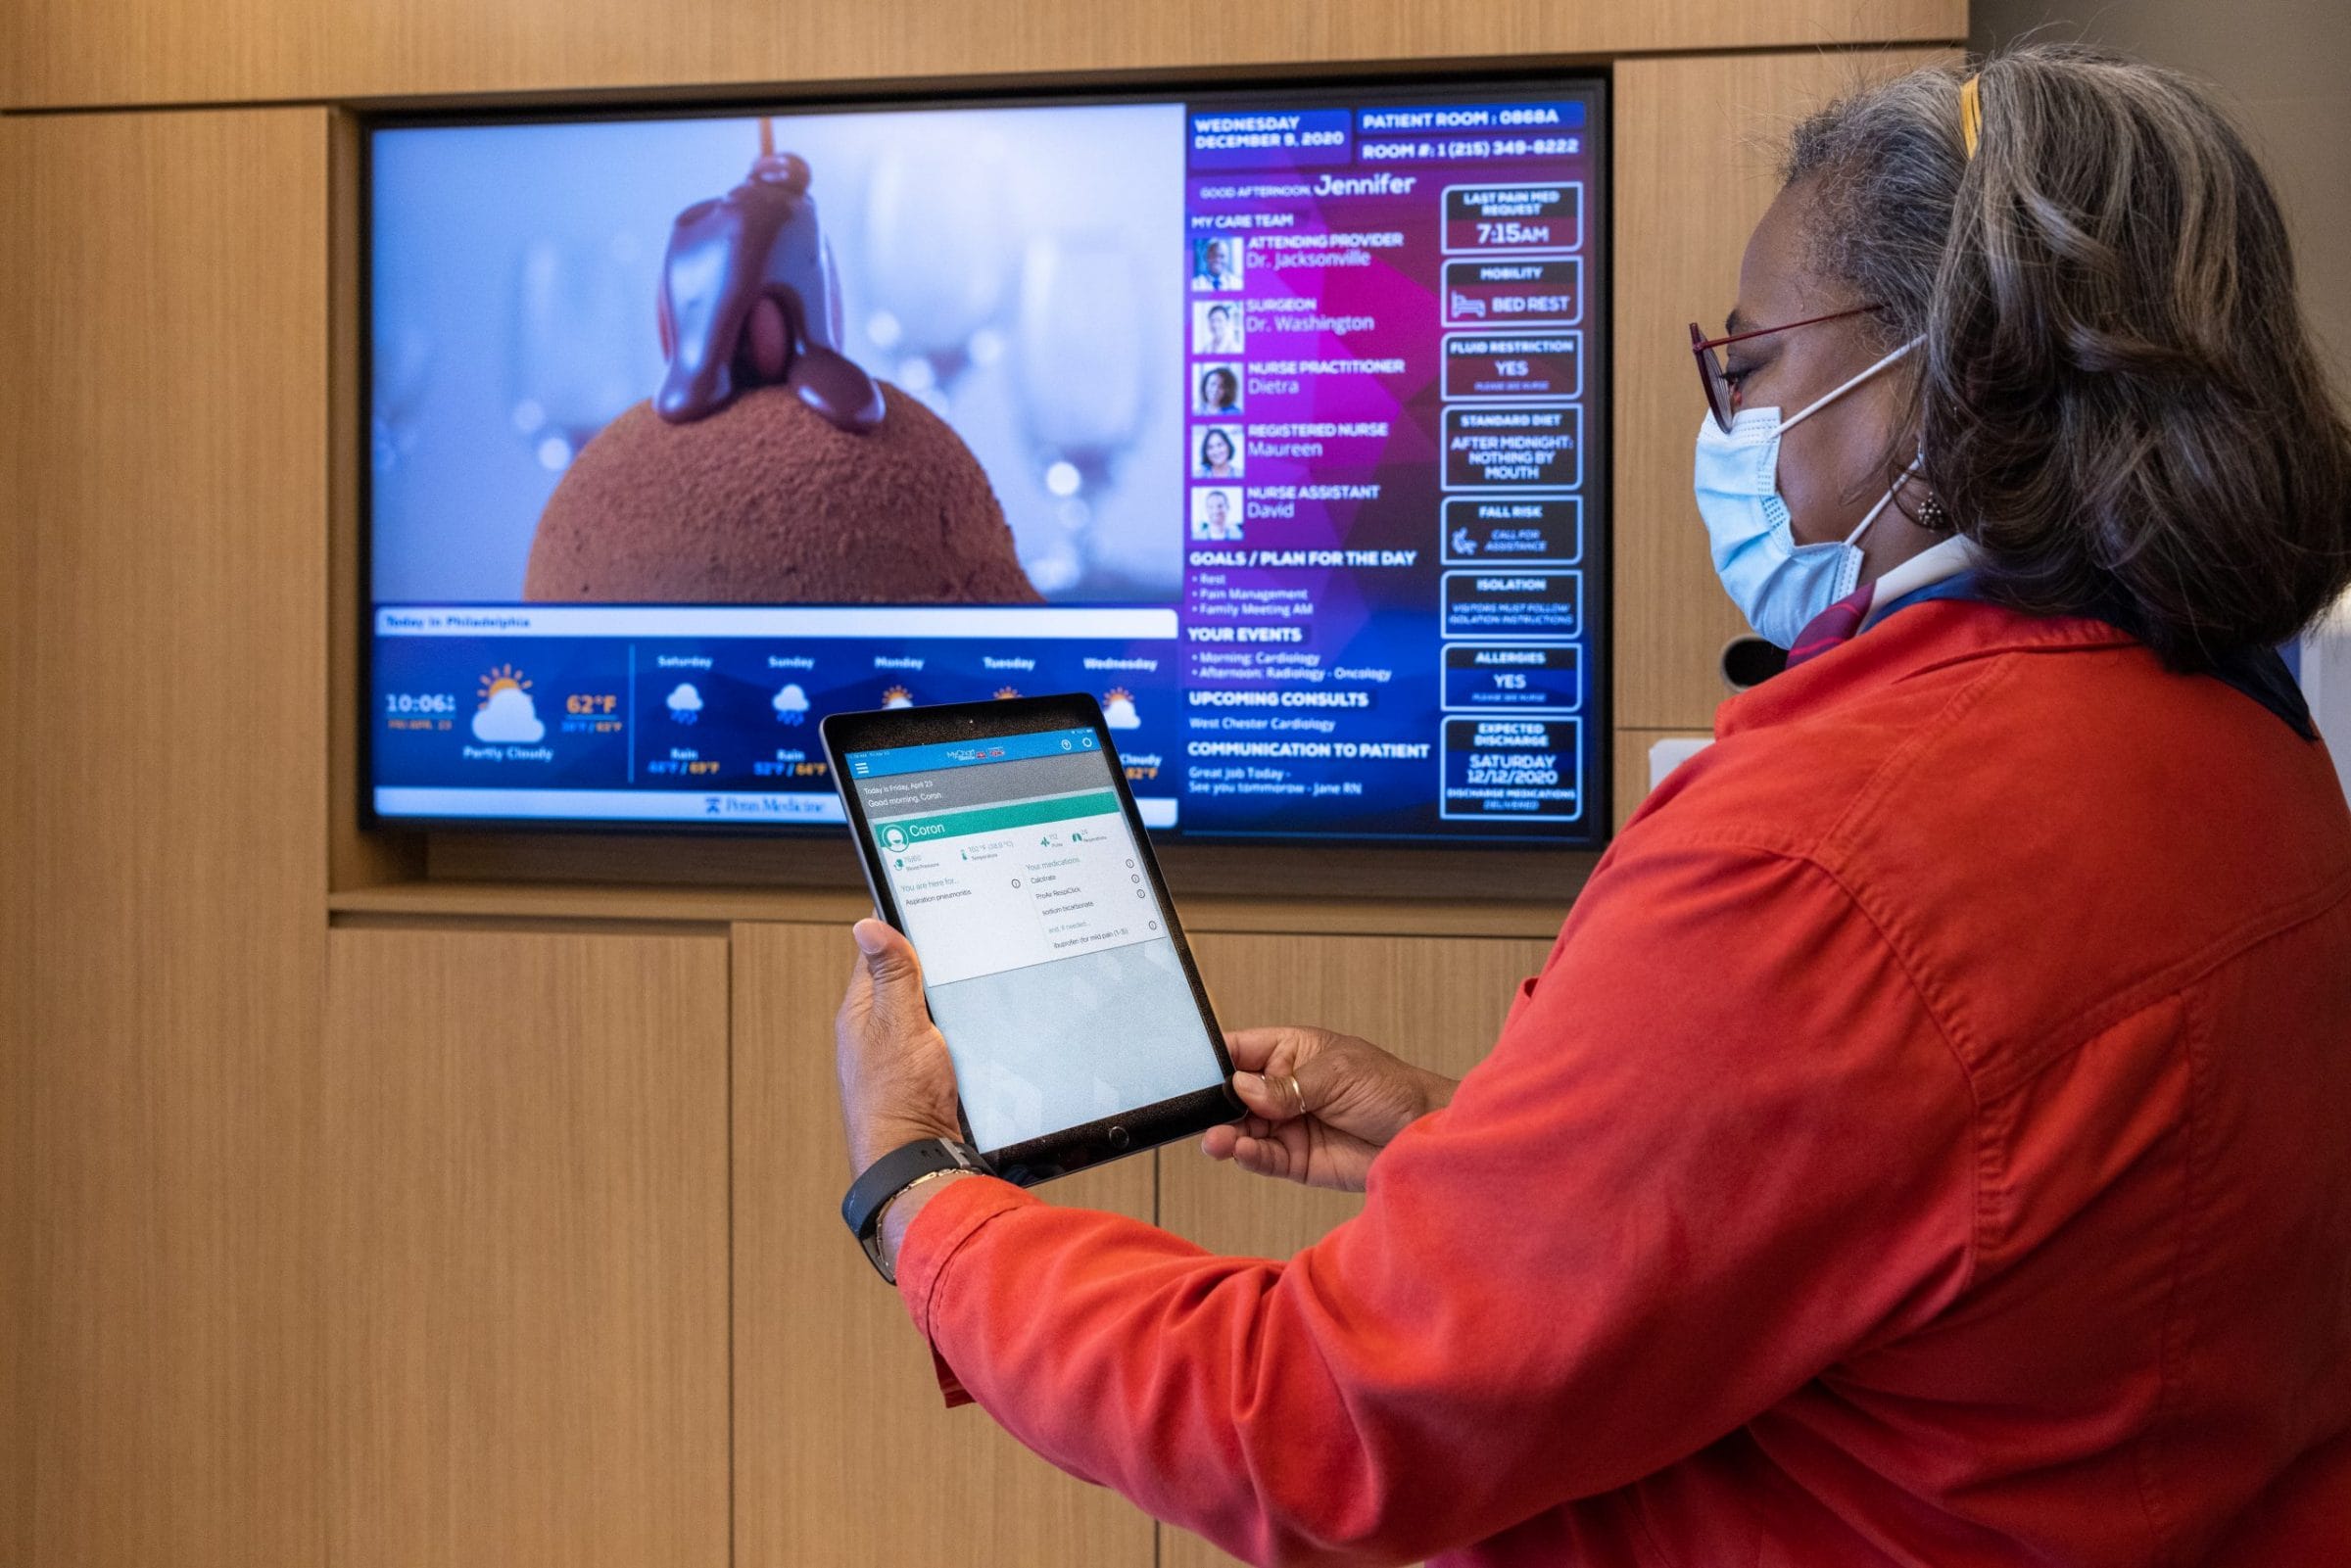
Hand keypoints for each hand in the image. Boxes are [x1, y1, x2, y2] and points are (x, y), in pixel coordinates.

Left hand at [835, 919, 965, 1175]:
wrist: (918, 1161)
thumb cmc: (897, 1102)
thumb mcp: (897, 1025)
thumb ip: (890, 976)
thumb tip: (867, 924)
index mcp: (861, 1011)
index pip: (880, 952)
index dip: (905, 927)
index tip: (934, 902)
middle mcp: (879, 1030)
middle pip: (912, 979)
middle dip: (939, 965)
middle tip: (969, 945)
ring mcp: (904, 1053)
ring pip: (935, 1009)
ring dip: (955, 1000)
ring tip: (980, 984)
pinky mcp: (930, 1074)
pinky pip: (950, 1038)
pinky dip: (965, 1029)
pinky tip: (982, 1025)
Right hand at [1200, 1026, 1455, 1192]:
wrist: (1424, 1136)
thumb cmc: (1391, 1090)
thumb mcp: (1339, 1073)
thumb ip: (1289, 1085)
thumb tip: (1244, 1088)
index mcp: (1290, 1052)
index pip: (1240, 1051)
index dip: (1213, 1060)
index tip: (1189, 1071)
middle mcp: (1282, 1088)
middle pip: (1232, 1095)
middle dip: (1214, 1105)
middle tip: (1200, 1114)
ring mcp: (1287, 1125)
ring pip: (1242, 1130)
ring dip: (1226, 1135)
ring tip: (1217, 1140)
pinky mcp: (1295, 1160)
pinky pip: (1262, 1158)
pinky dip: (1248, 1156)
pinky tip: (1240, 1151)